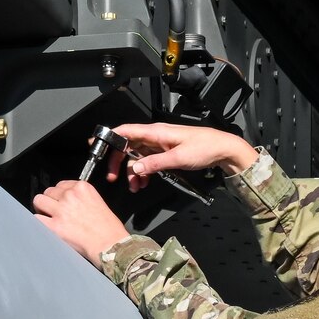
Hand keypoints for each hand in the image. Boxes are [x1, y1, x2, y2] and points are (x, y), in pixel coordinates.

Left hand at [33, 180, 129, 262]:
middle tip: (55, 210)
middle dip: (51, 200)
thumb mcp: (99, 202)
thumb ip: (82, 197)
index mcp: (82, 188)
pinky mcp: (54, 226)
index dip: (60, 194)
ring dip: (42, 208)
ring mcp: (61, 210)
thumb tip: (68, 201)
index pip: (62, 184)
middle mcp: (70, 196)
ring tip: (47, 216)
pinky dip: (39, 222)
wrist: (110, 244)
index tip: (62, 201)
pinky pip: (36, 218)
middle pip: (49, 191)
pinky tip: (45, 226)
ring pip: (39, 201)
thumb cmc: (109, 228)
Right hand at [108, 123, 256, 192]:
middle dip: (119, 162)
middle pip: (127, 146)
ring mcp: (160, 145)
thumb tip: (136, 168)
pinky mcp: (165, 153)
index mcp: (156, 132)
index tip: (96, 144)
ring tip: (134, 187)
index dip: (109, 137)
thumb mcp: (178, 158)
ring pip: (137, 157)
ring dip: (133, 172)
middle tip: (113, 176)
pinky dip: (144, 173)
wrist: (222, 150)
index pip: (125, 131)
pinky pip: (148, 162)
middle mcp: (155, 137)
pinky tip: (144, 183)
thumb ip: (155, 163)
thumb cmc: (205, 147)